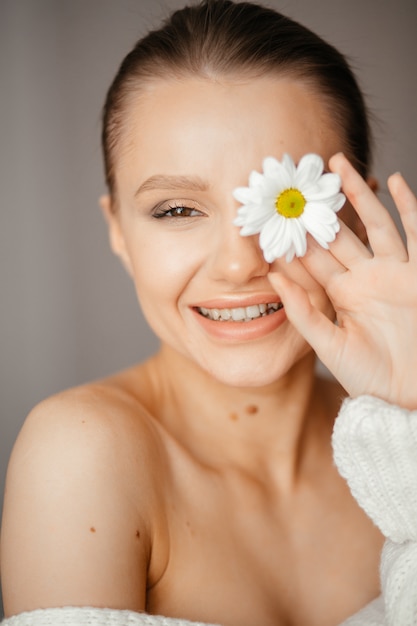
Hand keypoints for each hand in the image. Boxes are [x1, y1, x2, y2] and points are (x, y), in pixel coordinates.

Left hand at [268, 153, 416, 408]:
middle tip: (300, 178)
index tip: (273, 212)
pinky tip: (394, 181)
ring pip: (374, 224)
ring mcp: (394, 273)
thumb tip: (272, 278)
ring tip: (337, 165)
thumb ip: (303, 312)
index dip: (295, 236)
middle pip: (340, 234)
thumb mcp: (329, 346)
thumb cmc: (370, 378)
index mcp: (341, 294)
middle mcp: (365, 278)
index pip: (313, 259)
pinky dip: (408, 207)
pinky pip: (415, 233)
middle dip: (320, 207)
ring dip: (357, 196)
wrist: (408, 396)